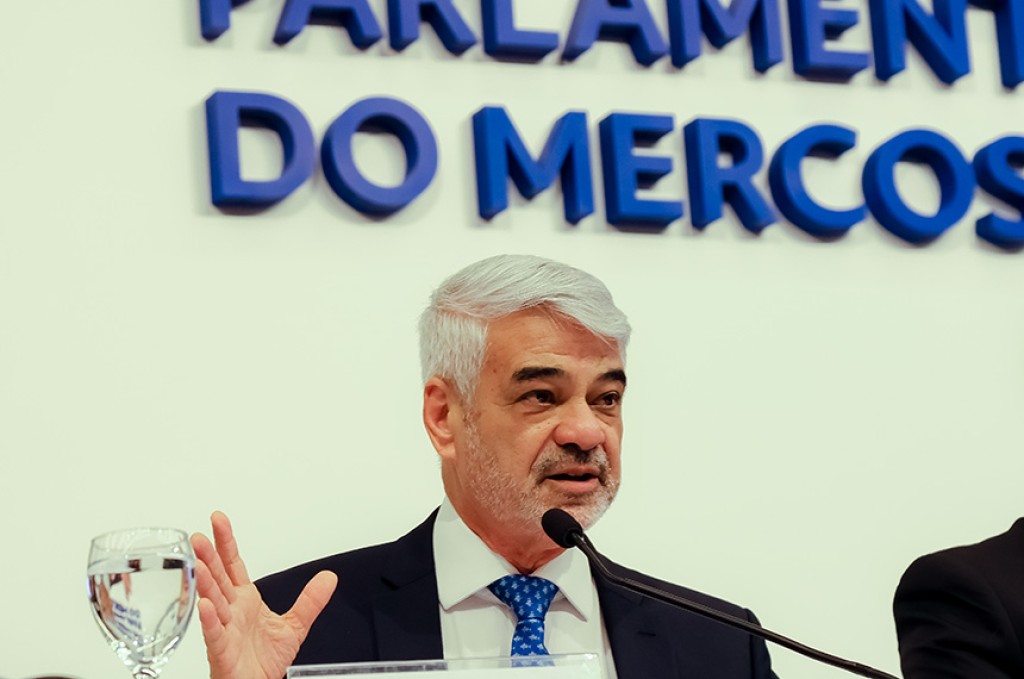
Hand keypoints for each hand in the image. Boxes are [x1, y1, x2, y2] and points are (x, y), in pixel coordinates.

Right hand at [191, 511, 337, 678]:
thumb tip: (329, 577)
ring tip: (198, 564)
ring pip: (212, 602)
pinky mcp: (222, 651)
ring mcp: (225, 630)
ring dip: (204, 583)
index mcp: (245, 601)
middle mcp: (232, 611)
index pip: (233, 565)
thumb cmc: (265, 661)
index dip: (226, 543)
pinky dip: (210, 620)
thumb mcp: (295, 625)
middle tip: (198, 537)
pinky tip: (206, 606)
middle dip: (207, 557)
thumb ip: (310, 600)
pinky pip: (214, 634)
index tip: (218, 520)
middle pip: (217, 578)